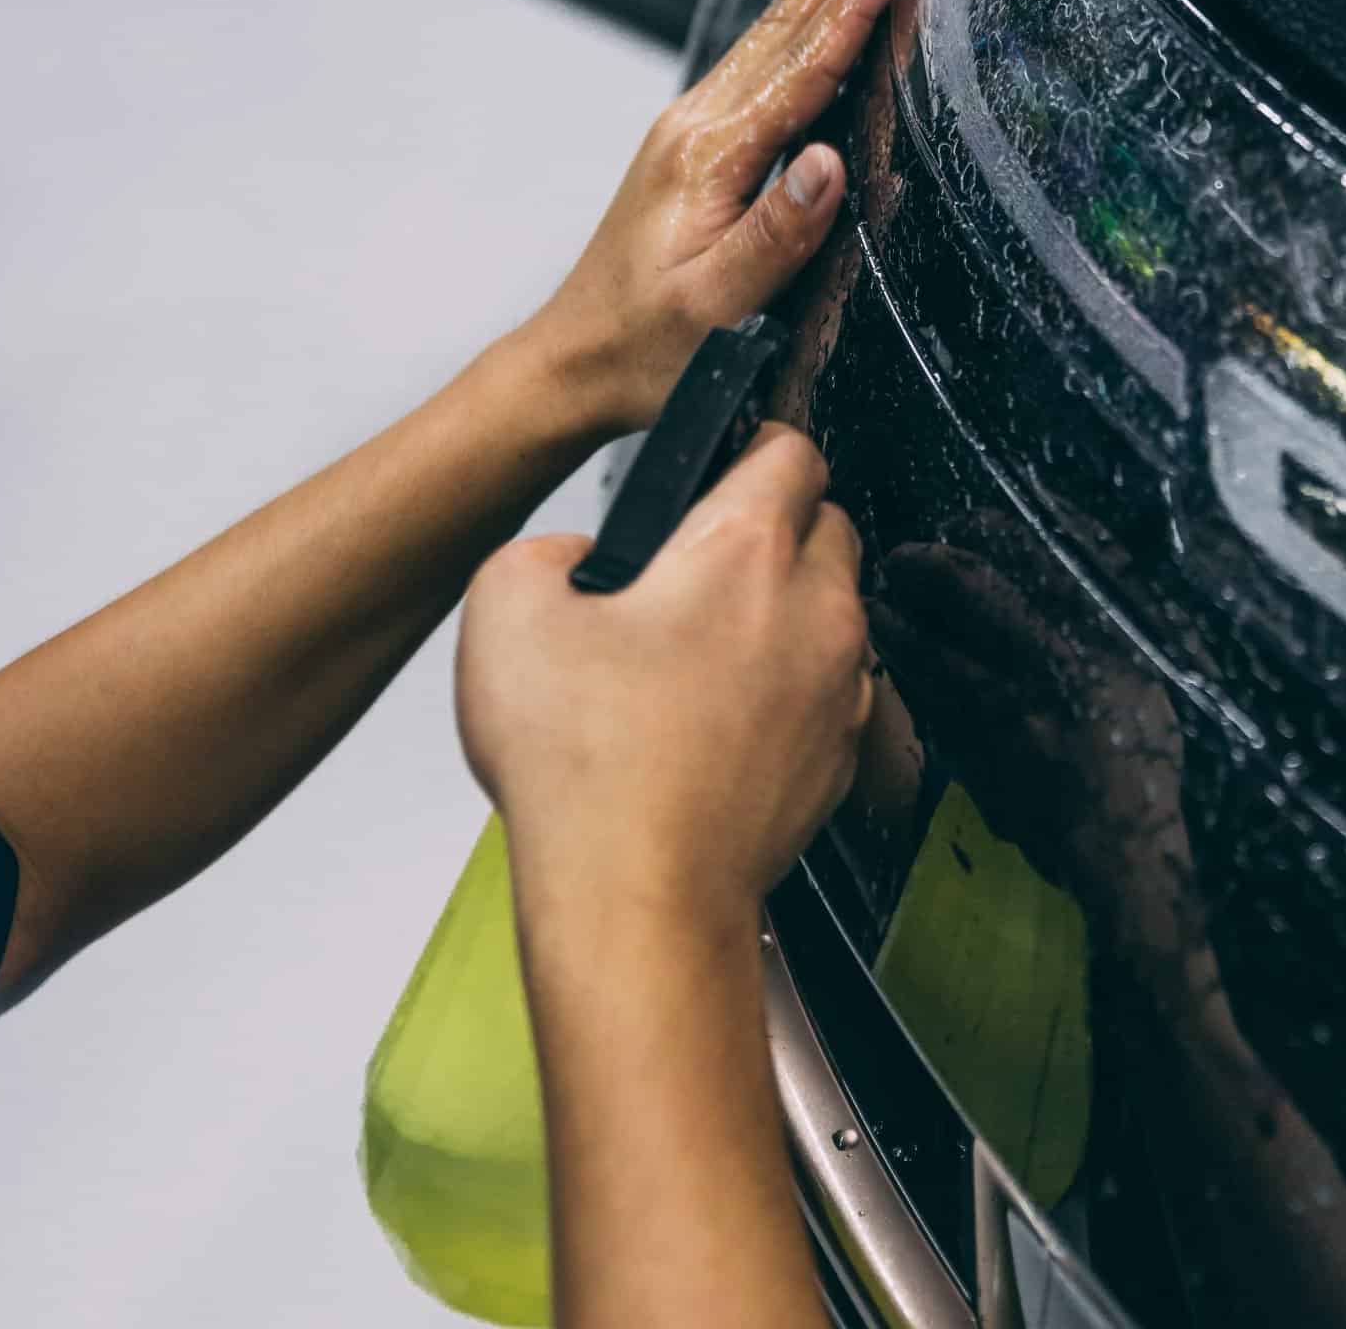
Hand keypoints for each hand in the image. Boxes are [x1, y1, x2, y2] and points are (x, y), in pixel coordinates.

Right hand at [455, 425, 872, 929]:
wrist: (636, 897)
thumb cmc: (583, 763)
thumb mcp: (506, 605)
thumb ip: (549, 551)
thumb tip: (582, 564)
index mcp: (747, 549)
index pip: (792, 449)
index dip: (753, 448)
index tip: (719, 471)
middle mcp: (815, 608)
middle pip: (826, 527)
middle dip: (776, 529)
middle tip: (699, 567)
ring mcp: (839, 687)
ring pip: (835, 612)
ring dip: (787, 613)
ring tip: (705, 653)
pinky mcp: (840, 757)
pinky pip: (831, 691)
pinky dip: (792, 690)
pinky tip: (723, 723)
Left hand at [522, 0, 909, 437]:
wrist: (575, 360)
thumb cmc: (649, 348)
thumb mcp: (716, 307)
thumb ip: (776, 235)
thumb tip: (833, 163)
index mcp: (710, 156)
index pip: (801, 69)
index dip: (856, 8)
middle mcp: (698, 126)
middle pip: (784, 22)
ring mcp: (694, 130)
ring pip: (771, 32)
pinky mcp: (698, 146)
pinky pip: (761, 62)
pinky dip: (801, 17)